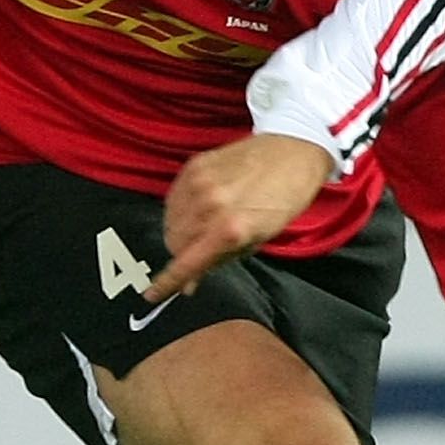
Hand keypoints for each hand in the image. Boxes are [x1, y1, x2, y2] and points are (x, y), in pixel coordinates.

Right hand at [148, 132, 334, 300]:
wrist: (292, 150)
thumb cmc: (284, 198)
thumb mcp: (259, 238)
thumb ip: (221, 259)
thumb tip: (192, 280)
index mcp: (230, 228)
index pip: (186, 263)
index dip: (167, 283)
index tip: (152, 295)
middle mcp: (209, 205)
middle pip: (174, 243)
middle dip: (182, 255)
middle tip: (198, 254)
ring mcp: (198, 182)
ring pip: (170, 222)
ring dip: (180, 233)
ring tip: (202, 229)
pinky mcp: (193, 166)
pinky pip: (173, 199)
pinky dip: (180, 210)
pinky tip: (198, 209)